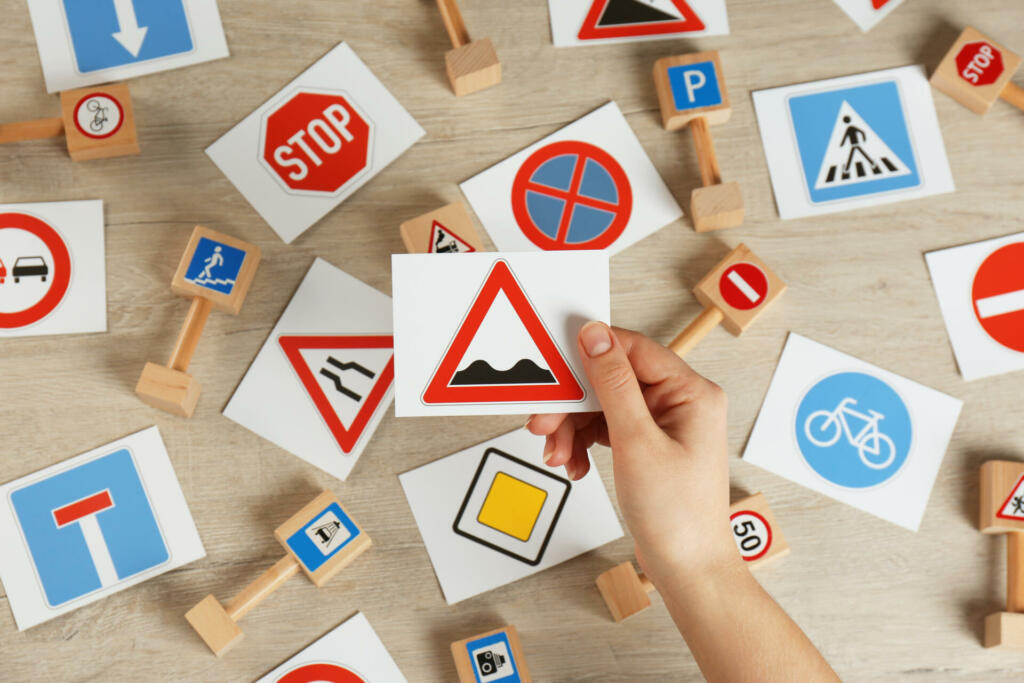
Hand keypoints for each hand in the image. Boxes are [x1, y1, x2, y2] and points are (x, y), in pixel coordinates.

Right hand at [527, 323, 739, 580]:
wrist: (686, 568)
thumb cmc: (677, 514)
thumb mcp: (636, 441)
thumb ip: (613, 384)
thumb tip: (595, 335)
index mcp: (691, 391)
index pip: (632, 349)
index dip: (589, 354)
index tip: (554, 364)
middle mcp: (680, 402)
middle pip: (611, 379)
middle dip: (573, 403)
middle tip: (544, 422)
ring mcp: (663, 424)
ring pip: (603, 405)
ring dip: (573, 427)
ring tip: (557, 453)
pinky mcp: (648, 444)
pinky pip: (606, 428)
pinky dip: (584, 442)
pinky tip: (573, 463)